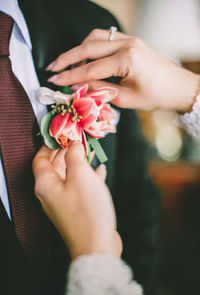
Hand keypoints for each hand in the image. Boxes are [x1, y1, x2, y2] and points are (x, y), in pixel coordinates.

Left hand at [33, 143, 121, 259]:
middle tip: (79, 139)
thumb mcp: (81, 175)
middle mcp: (51, 193)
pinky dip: (89, 177)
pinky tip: (100, 170)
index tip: (62, 134)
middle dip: (67, 151)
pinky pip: (80, 186)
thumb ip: (75, 155)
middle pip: (55, 166)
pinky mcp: (77, 208)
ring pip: (70, 175)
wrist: (97, 245)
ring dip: (79, 162)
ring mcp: (64, 201)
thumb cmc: (87, 210)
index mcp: (45, 184)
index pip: (40, 158)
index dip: (50, 144)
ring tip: (90, 151)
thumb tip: (73, 144)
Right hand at [47, 29, 199, 111]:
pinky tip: (84, 57)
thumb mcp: (126, 99)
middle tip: (52, 68)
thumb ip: (100, 90)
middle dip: (67, 58)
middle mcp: (127, 44)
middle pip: (88, 47)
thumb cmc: (156, 96)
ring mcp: (129, 39)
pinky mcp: (130, 40)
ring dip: (78, 50)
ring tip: (66, 65)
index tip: (55, 81)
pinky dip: (90, 47)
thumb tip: (78, 87)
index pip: (91, 68)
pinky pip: (104, 38)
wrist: (177, 86)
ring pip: (95, 38)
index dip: (70, 76)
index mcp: (127, 60)